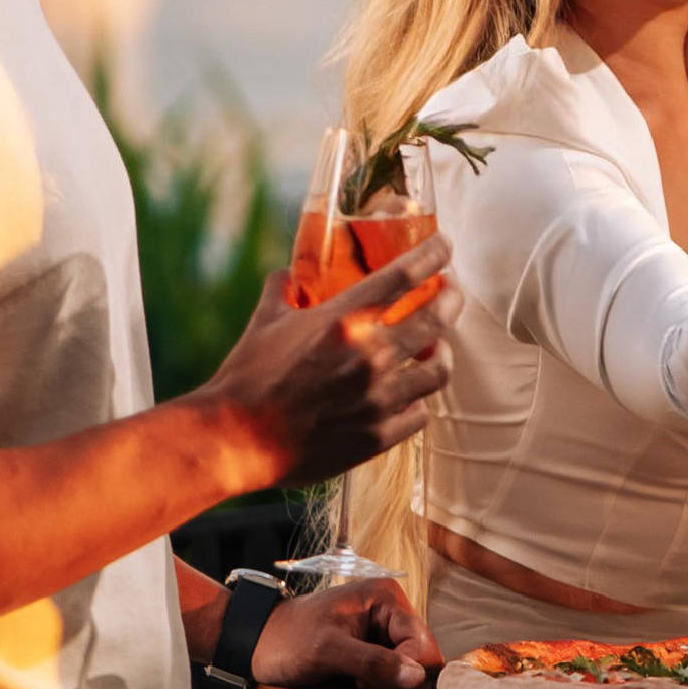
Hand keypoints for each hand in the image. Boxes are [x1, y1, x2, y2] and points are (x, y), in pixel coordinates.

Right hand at [191, 237, 463, 491]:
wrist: (235, 440)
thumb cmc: (247, 378)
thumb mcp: (265, 322)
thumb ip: (282, 290)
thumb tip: (287, 273)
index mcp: (343, 320)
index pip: (405, 275)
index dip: (434, 255)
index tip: (445, 247)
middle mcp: (370, 356)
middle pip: (437, 318)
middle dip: (452, 301)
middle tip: (451, 294)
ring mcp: (378, 398)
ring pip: (439, 371)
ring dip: (441, 355)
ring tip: (436, 349)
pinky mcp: (379, 435)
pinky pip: (420, 414)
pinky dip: (417, 402)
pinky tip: (410, 396)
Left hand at [252, 578, 442, 688]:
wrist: (257, 642)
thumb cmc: (286, 639)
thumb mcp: (327, 651)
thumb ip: (373, 662)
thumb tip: (414, 675)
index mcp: (385, 596)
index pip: (421, 640)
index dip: (404, 666)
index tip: (369, 680)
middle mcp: (389, 608)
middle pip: (418, 652)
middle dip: (395, 673)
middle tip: (361, 681)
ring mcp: (381, 627)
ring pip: (407, 663)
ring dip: (386, 679)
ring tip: (355, 680)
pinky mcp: (372, 644)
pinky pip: (391, 667)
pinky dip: (378, 680)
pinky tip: (355, 681)